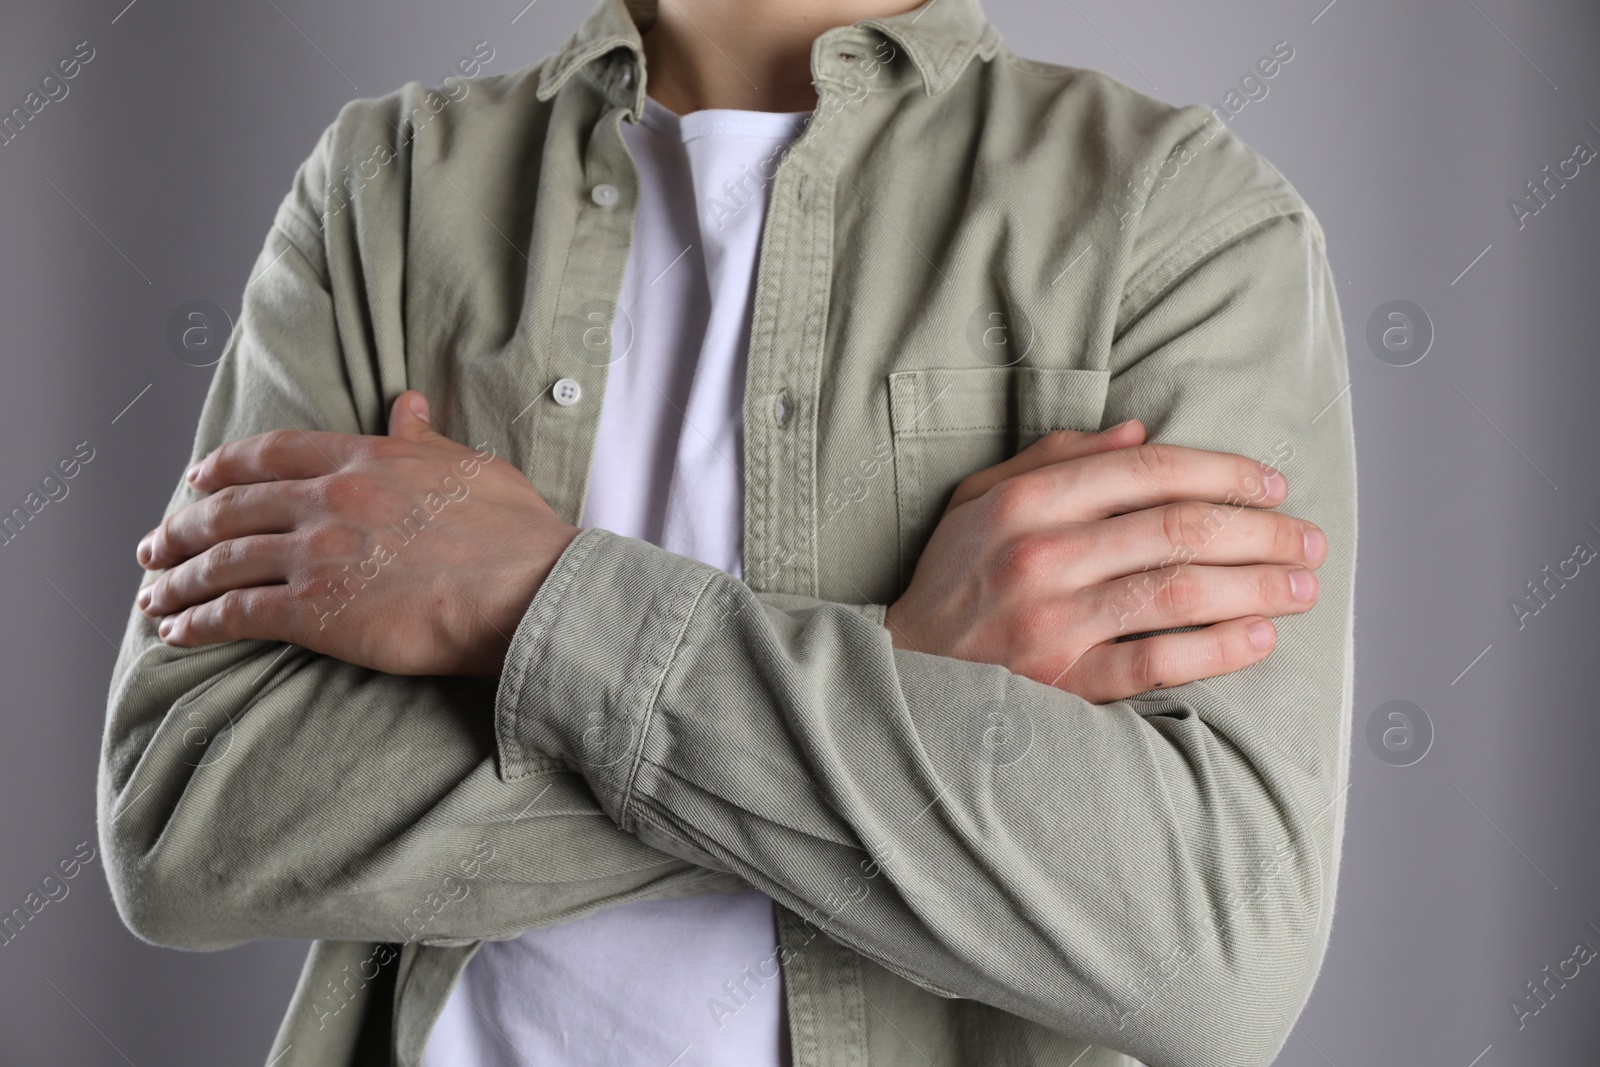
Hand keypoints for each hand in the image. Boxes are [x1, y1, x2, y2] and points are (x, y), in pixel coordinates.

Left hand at [134, 390, 580, 676]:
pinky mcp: (316, 610)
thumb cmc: (516, 535)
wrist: (530, 590)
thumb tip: (407, 403)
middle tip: (155, 544)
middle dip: (182, 528)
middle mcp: (330, 499)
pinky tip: (178, 632)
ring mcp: (318, 553)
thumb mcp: (471, 467)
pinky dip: (199, 623)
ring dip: (178, 579)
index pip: (273, 454)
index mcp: (367, 458)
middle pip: (231, 508)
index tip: (197, 479)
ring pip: (222, 560)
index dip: (225, 467)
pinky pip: (237, 613)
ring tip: (154, 594)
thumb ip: (425, 440)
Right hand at [883, 420, 1325, 702]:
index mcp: (1025, 502)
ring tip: (1302, 587)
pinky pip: (1158, 661)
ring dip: (1256, 587)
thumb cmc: (951, 580)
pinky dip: (1217, 648)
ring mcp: (1052, 623)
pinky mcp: (1062, 684)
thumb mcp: (980, 500)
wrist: (899, 675)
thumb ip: (1055, 459)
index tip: (1271, 485)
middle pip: (1178, 529)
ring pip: (1180, 591)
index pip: (1147, 470)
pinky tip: (1260, 638)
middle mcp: (1040, 555)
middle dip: (1260, 531)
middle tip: (1308, 540)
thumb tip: (1140, 432)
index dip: (1222, 471)